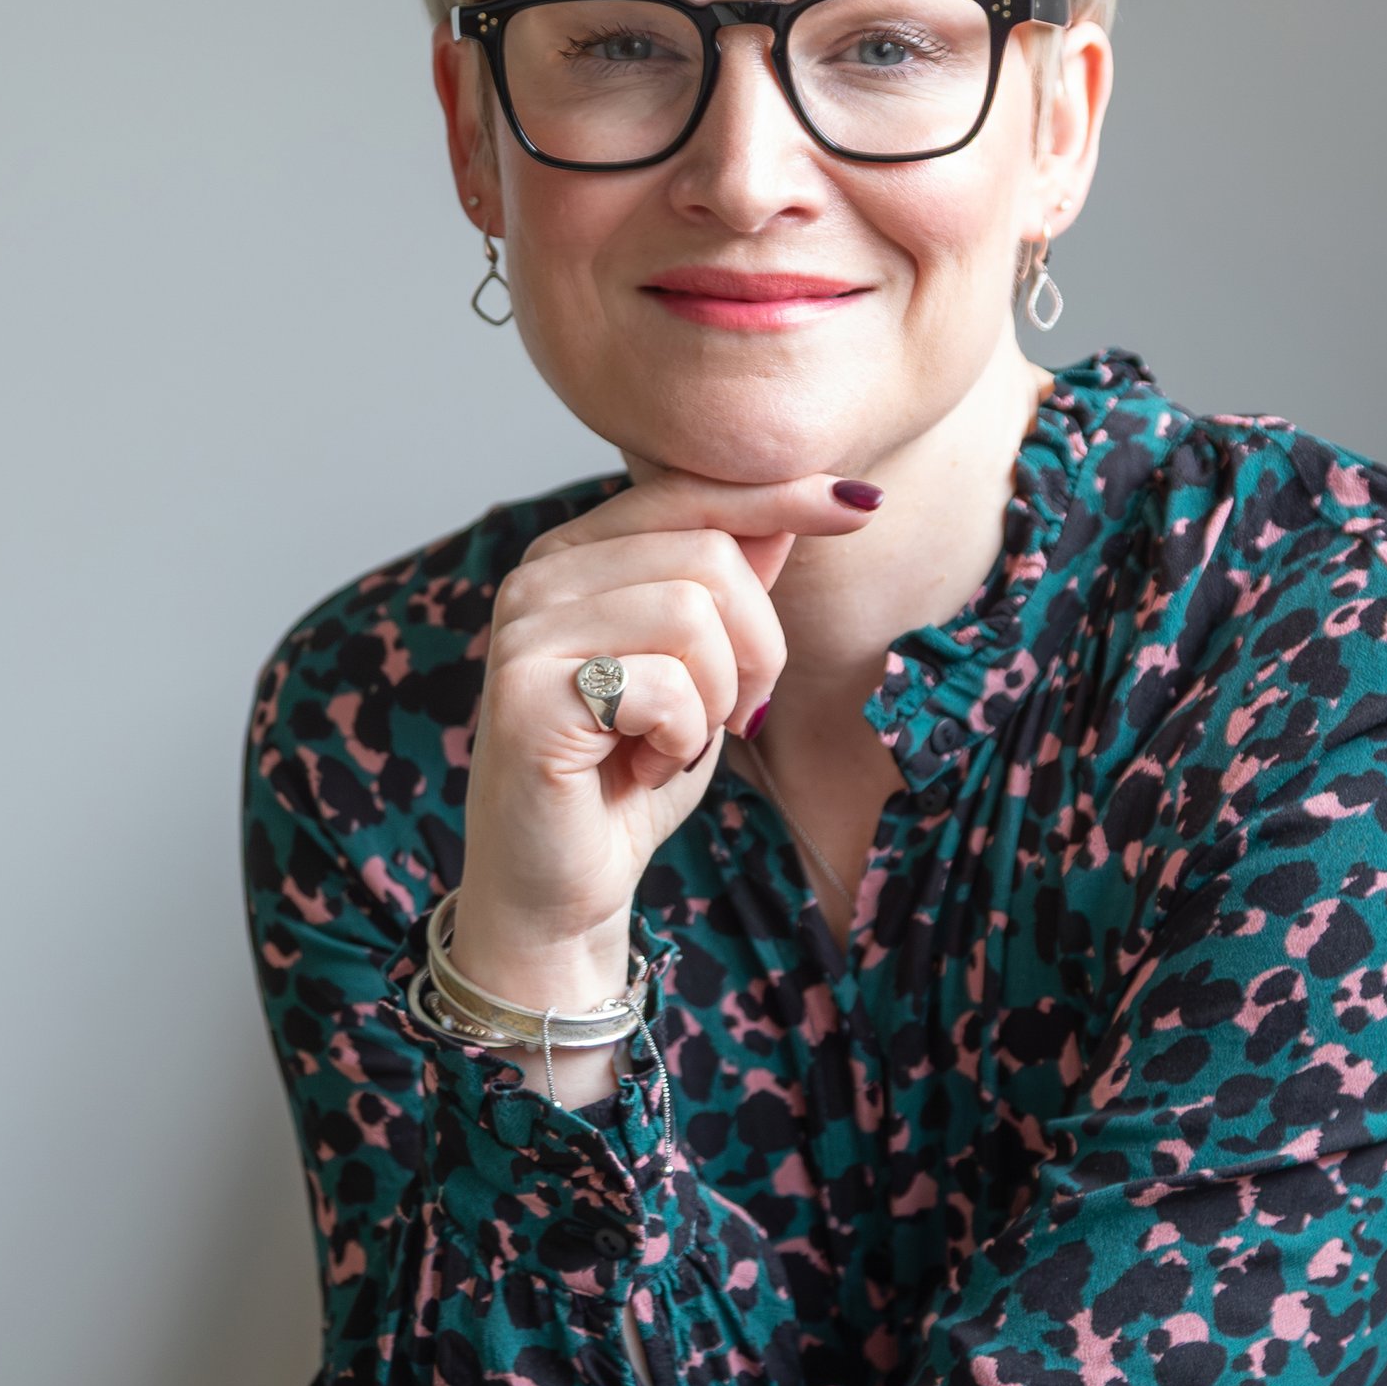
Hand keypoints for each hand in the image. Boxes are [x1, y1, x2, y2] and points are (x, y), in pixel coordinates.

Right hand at [451, 468, 882, 1012]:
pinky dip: (681, 739)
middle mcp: (538, 578)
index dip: (777, 498)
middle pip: (708, 555)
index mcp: (573, 557)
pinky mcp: (528, 694)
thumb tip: (787, 509)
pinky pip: (665, 685)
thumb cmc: (627, 780)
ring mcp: (524, 631)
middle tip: (723, 717)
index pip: (688, 495)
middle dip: (753, 647)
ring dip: (715, 699)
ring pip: (692, 613)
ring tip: (672, 743)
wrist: (560, 890)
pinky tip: (641, 768)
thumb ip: (727, 589)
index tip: (861, 503)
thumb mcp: (702, 672)